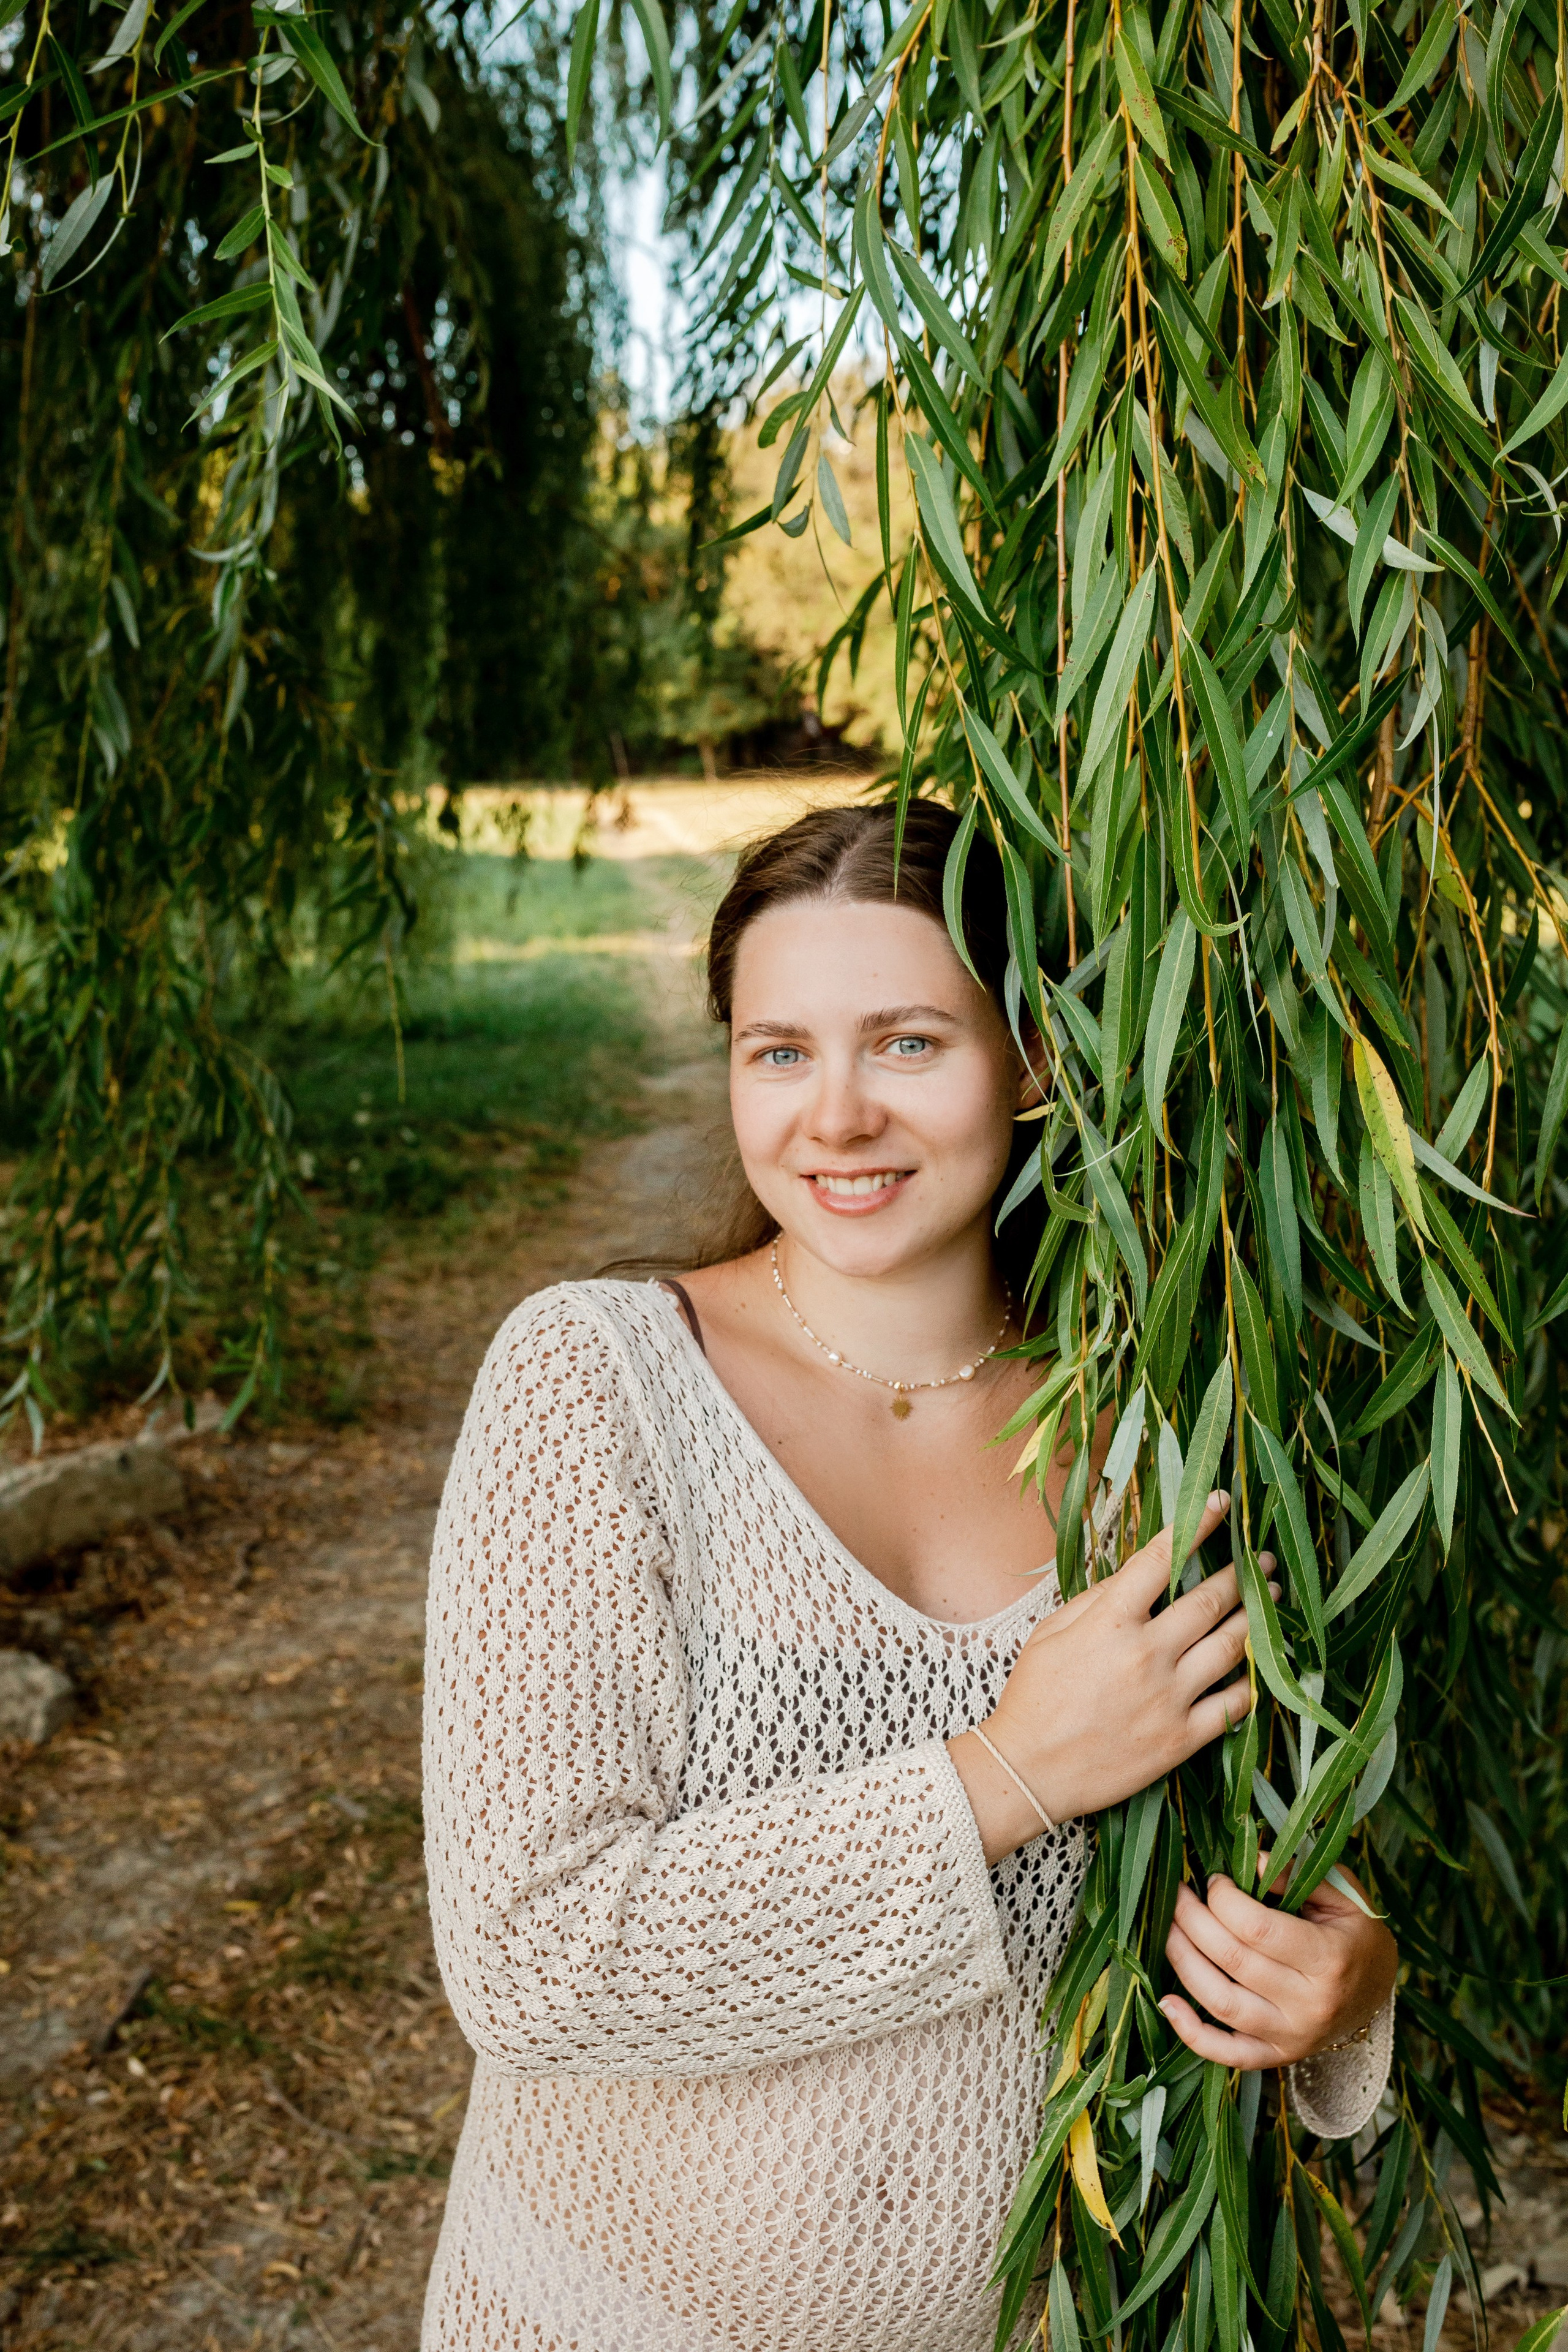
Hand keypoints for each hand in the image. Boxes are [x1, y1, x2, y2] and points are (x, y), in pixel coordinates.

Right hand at [951, 1493, 1274, 1862]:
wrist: (1029, 1770)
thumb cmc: (1034, 1696)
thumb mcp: (1050, 1632)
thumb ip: (1097, 1600)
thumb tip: (1138, 1577)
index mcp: (1111, 1621)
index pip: (1161, 1559)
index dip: (1195, 1524)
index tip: (1218, 1502)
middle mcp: (1146, 1654)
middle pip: (1210, 1600)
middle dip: (1244, 1574)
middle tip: (1263, 1559)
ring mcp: (1169, 1697)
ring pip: (1231, 1646)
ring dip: (1257, 1618)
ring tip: (1273, 1600)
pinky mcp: (1182, 1738)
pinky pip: (1233, 1704)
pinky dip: (1251, 1681)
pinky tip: (1260, 1666)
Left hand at [1160, 1858, 1398, 2066]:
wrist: (1377, 1992)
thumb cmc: (1355, 1934)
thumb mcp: (1343, 1894)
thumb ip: (1298, 1873)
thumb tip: (1250, 1862)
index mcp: (1329, 1959)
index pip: (1258, 1929)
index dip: (1224, 1898)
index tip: (1215, 1879)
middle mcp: (1309, 2005)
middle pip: (1232, 1961)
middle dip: (1193, 1920)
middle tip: (1177, 1893)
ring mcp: (1291, 2037)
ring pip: (1221, 2003)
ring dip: (1182, 1961)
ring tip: (1167, 1927)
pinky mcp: (1276, 2056)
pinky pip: (1228, 2053)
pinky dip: (1191, 2033)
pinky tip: (1166, 2002)